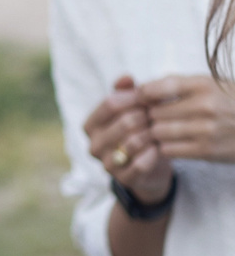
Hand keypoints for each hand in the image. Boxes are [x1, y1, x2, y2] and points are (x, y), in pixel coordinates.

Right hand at [82, 74, 172, 204]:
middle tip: (164, 114)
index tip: (153, 97)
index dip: (136, 97)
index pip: (110, 103)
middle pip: (124, 121)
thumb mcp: (132, 109)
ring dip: (154, 134)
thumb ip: (128, 92)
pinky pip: (142, 163)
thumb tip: (126, 77)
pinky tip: (161, 147)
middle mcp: (94, 145)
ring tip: (164, 130)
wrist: (149, 167)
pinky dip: (155, 153)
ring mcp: (107, 164)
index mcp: (90, 125)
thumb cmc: (140, 131)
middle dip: (148, 116)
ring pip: (133, 142)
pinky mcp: (123, 179)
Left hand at [137, 73, 234, 165]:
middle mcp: (205, 105)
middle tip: (151, 118)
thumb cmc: (232, 102)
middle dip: (149, 116)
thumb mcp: (213, 84)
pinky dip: (165, 147)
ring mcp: (206, 129)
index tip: (142, 99)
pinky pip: (167, 150)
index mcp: (205, 85)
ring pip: (158, 132)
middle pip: (154, 112)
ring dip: (155, 133)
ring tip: (162, 130)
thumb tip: (142, 88)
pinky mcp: (206, 151)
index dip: (143, 94)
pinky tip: (172, 143)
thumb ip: (179, 84)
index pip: (159, 87)